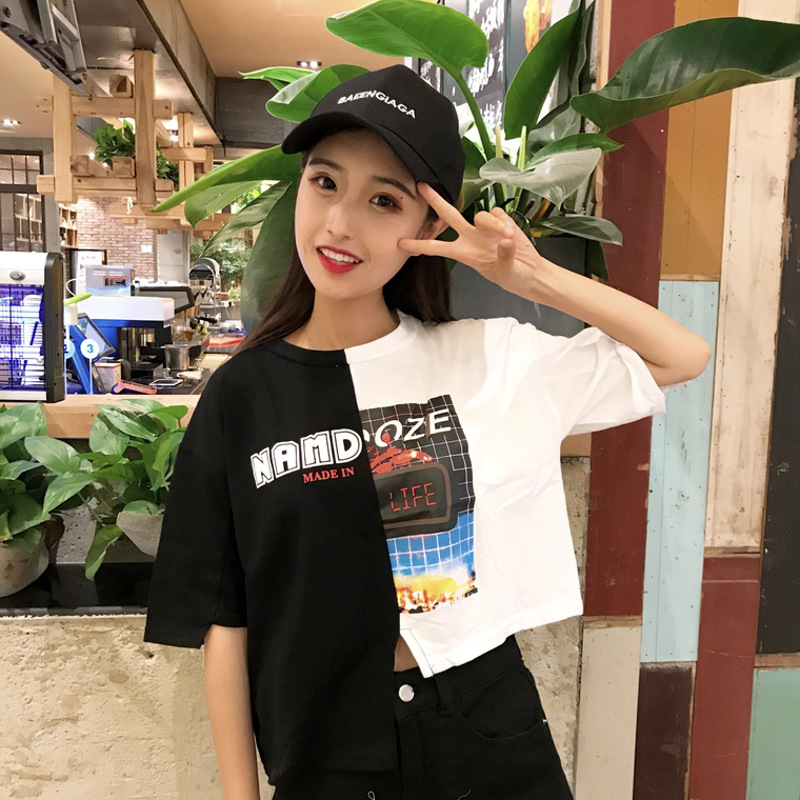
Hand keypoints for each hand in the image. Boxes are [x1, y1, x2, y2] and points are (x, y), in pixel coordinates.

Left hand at [398, 182, 549, 297]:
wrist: (530, 271)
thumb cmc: (514, 277)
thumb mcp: (508, 272)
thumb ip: (505, 255)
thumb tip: (504, 240)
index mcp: (464, 253)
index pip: (437, 248)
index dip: (419, 245)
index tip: (400, 243)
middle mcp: (470, 237)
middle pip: (448, 215)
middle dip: (435, 200)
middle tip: (421, 186)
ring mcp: (484, 228)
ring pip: (481, 215)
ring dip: (494, 225)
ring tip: (508, 237)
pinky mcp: (500, 220)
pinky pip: (497, 213)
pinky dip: (505, 222)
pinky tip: (512, 232)